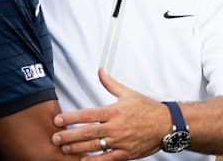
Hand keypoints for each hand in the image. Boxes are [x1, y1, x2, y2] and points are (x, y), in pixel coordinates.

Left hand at [52, 68, 168, 159]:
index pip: (87, 115)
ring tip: (64, 149)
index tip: (58, 120)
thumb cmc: (147, 109)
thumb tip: (100, 70)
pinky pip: (106, 159)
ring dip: (77, 148)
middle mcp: (116, 127)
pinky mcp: (126, 154)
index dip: (71, 118)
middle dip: (69, 136)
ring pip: (94, 146)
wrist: (167, 125)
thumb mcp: (128, 93)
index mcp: (114, 111)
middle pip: (87, 132)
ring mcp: (120, 142)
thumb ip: (110, 83)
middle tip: (55, 138)